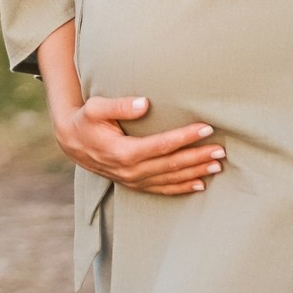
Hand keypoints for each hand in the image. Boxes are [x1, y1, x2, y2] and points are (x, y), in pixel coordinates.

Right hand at [52, 94, 224, 195]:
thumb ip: (120, 105)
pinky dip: (181, 188)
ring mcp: (133, 180)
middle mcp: (130, 171)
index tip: (206, 128)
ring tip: (217, 166)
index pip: (162, 145)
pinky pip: (162, 189)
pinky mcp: (134, 184)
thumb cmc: (86, 120)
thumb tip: (145, 103)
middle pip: (171, 165)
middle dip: (198, 157)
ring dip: (195, 172)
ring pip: (170, 179)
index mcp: (123, 152)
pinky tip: (199, 184)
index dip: (185, 137)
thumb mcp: (96, 107)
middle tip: (220, 150)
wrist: (71, 142)